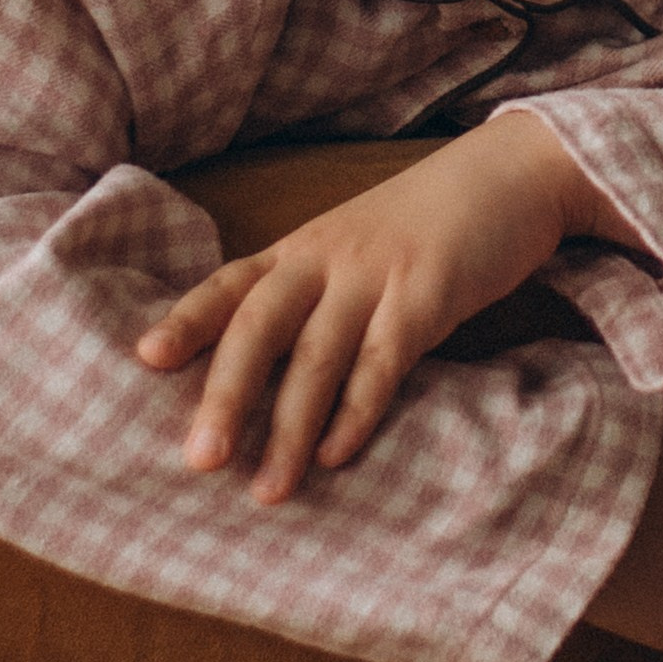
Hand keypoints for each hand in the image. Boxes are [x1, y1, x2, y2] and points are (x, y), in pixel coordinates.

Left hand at [142, 113, 594, 499]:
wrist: (516, 172)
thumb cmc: (435, 219)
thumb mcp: (361, 244)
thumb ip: (318, 292)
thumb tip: (276, 370)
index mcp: (304, 248)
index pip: (232, 284)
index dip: (188, 320)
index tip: (146, 360)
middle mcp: (329, 258)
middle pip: (260, 327)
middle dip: (226, 396)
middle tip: (198, 461)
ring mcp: (377, 274)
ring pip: (317, 357)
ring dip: (289, 430)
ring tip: (268, 490)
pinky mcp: (429, 294)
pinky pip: (383, 360)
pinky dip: (357, 411)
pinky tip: (337, 454)